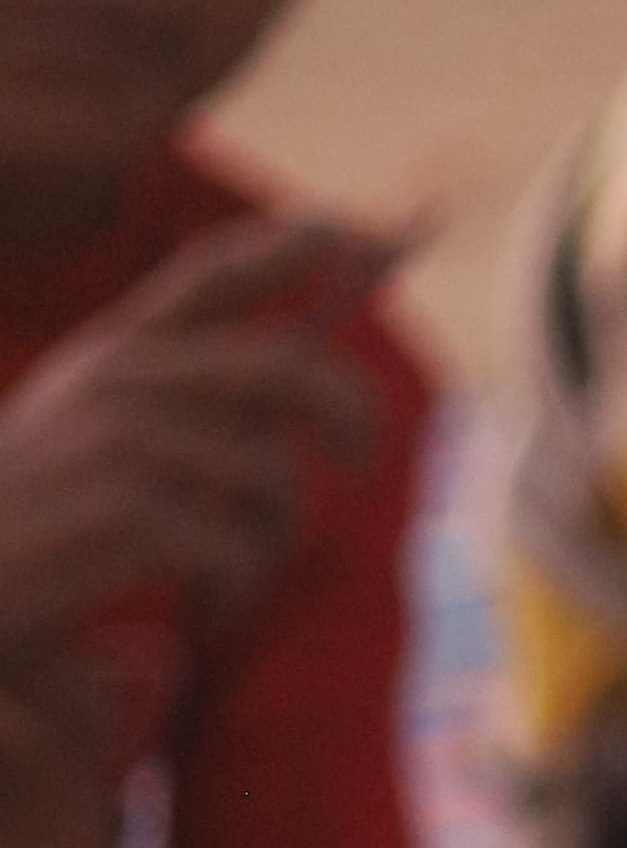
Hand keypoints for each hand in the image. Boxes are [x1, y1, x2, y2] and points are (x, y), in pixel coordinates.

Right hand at [0, 215, 390, 662]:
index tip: (372, 236)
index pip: (216, 272)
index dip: (296, 244)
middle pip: (285, 369)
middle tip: (362, 456)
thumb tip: (282, 414)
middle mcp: (119, 378)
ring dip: (272, 537)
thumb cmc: (30, 521)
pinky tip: (207, 611)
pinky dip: (237, 588)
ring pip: (268, 474)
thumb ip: (190, 413)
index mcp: (114, 353)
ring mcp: (119, 438)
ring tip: (235, 575)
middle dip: (349, 409)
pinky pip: (238, 545)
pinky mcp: (123, 507)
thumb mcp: (97, 439)